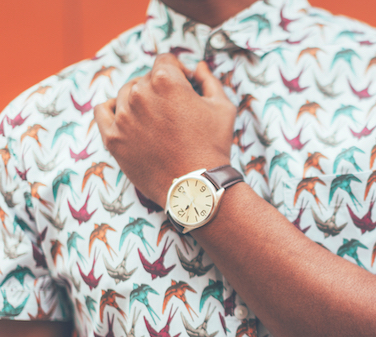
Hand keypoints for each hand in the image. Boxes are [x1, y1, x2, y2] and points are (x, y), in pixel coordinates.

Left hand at [94, 54, 235, 206]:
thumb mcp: (223, 108)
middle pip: (146, 78)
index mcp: (166, 81)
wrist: (196, 187)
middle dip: (162, 90)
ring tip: (157, 121)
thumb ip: (209, 80)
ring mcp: (123, 116)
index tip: (186, 86)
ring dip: (141, 101)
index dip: (179, 71)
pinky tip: (127, 116)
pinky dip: (113, 109)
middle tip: (176, 111)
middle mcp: (140, 93)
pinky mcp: (113, 137)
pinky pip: (102, 111)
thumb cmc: (213, 147)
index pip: (166, 61)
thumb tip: (199, 67)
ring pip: (126, 94)